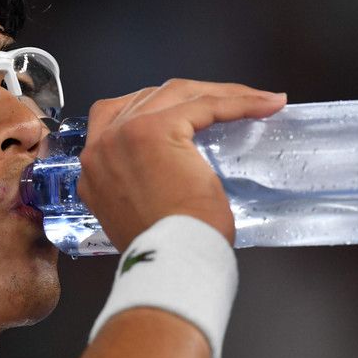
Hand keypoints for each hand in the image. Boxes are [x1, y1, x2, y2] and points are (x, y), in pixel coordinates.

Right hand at [76, 79, 286, 249]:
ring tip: (256, 101)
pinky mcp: (154, 129)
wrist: (172, 263)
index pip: (125, 119)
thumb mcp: (142, 213)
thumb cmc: (168, 249)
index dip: (165, 111)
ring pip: (177, 94)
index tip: (201, 115)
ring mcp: (123, 134)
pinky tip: (263, 105)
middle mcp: (101, 146)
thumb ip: (143, 187)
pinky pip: (204, 104)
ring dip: (220, 94)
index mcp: (94, 169)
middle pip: (150, 98)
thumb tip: (176, 177)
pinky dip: (237, 102)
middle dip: (194, 96)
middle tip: (233, 105)